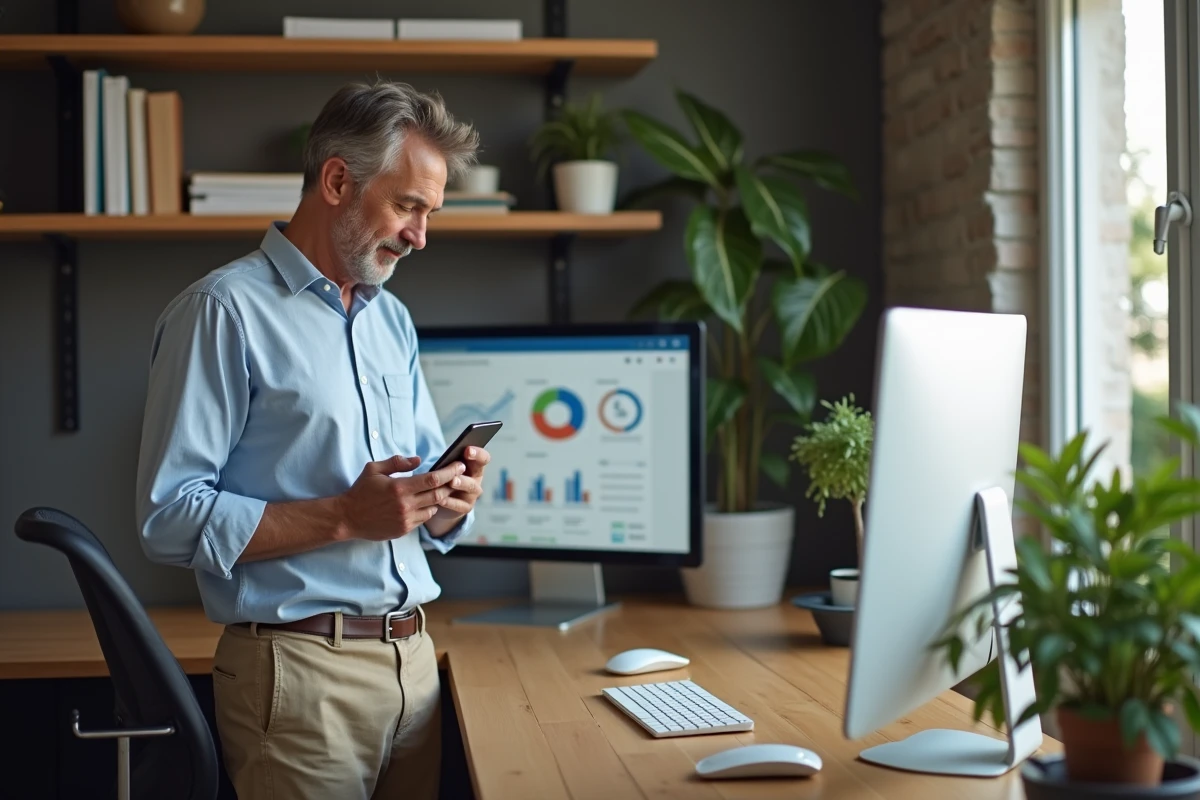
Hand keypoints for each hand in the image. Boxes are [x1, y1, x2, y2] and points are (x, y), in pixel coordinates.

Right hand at [338, 455, 464, 541]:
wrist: (348, 518)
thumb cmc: (361, 491)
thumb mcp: (374, 469)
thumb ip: (397, 462)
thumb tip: (418, 459)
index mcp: (399, 487)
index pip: (433, 479)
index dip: (450, 472)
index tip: (459, 465)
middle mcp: (405, 505)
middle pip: (438, 494)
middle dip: (451, 484)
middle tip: (458, 476)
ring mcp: (406, 519)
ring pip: (434, 508)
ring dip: (439, 498)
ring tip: (442, 489)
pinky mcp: (404, 529)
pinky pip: (424, 519)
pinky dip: (428, 510)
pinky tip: (425, 503)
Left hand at [429, 446, 490, 530]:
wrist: (440, 504)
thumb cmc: (443, 480)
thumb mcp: (444, 469)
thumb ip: (444, 462)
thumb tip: (424, 457)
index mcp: (473, 466)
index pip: (483, 457)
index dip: (477, 453)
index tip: (467, 450)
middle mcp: (475, 478)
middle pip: (479, 470)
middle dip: (470, 468)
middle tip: (460, 465)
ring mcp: (472, 494)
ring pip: (470, 487)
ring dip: (461, 483)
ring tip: (452, 481)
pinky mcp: (466, 507)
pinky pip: (460, 505)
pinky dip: (451, 502)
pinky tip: (441, 500)